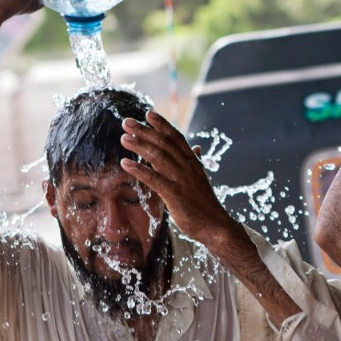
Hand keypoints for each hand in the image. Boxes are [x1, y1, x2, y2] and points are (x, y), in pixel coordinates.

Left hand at [119, 111, 235, 243]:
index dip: (162, 124)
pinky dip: (139, 169)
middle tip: (127, 122)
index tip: (149, 113)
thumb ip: (195, 162)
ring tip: (124, 138)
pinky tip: (125, 163)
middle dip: (145, 131)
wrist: (216, 226)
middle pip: (164, 143)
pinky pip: (154, 178)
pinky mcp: (175, 195)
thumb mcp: (201, 179)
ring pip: (159, 157)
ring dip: (140, 145)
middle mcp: (188, 167)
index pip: (177, 138)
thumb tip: (197, 148)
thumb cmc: (206, 205)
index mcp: (193, 163)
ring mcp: (182, 180)